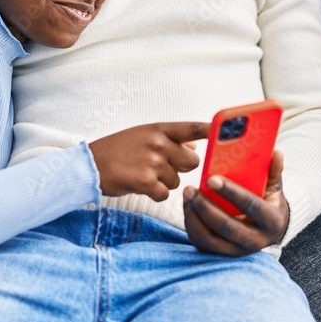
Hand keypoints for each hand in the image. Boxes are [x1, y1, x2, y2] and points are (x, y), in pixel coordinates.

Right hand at [89, 122, 208, 201]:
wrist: (89, 165)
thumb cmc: (116, 151)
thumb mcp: (142, 136)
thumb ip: (168, 139)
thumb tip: (194, 143)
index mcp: (158, 129)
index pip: (191, 128)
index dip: (212, 130)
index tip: (231, 130)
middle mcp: (157, 142)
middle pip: (191, 161)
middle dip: (181, 168)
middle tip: (160, 167)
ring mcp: (152, 161)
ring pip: (177, 180)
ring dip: (164, 182)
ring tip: (143, 175)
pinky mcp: (145, 181)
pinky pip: (164, 193)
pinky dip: (154, 193)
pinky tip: (140, 185)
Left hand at [183, 149, 288, 255]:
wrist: (267, 231)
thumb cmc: (268, 203)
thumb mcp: (274, 188)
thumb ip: (273, 171)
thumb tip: (275, 152)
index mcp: (272, 222)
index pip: (251, 206)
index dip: (231, 193)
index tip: (212, 179)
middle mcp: (255, 241)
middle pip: (227, 227)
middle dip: (206, 207)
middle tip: (190, 188)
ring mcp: (237, 251)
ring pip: (210, 239)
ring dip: (194, 216)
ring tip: (187, 195)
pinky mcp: (221, 254)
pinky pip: (202, 242)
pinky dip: (191, 224)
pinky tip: (187, 206)